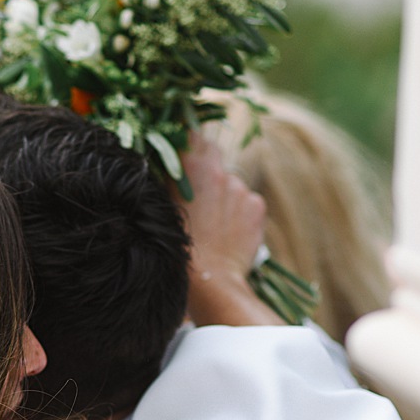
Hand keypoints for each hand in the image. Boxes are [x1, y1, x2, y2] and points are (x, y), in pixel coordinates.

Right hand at [177, 134, 283, 327]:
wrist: (210, 283)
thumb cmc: (176, 250)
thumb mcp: (162, 210)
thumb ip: (168, 182)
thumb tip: (166, 166)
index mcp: (192, 168)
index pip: (192, 135)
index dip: (187, 142)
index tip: (183, 151)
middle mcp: (220, 171)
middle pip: (213, 156)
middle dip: (205, 170)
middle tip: (196, 195)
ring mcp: (241, 189)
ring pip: (230, 184)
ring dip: (222, 197)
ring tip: (211, 227)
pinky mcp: (257, 206)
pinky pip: (246, 202)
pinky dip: (238, 213)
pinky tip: (227, 234)